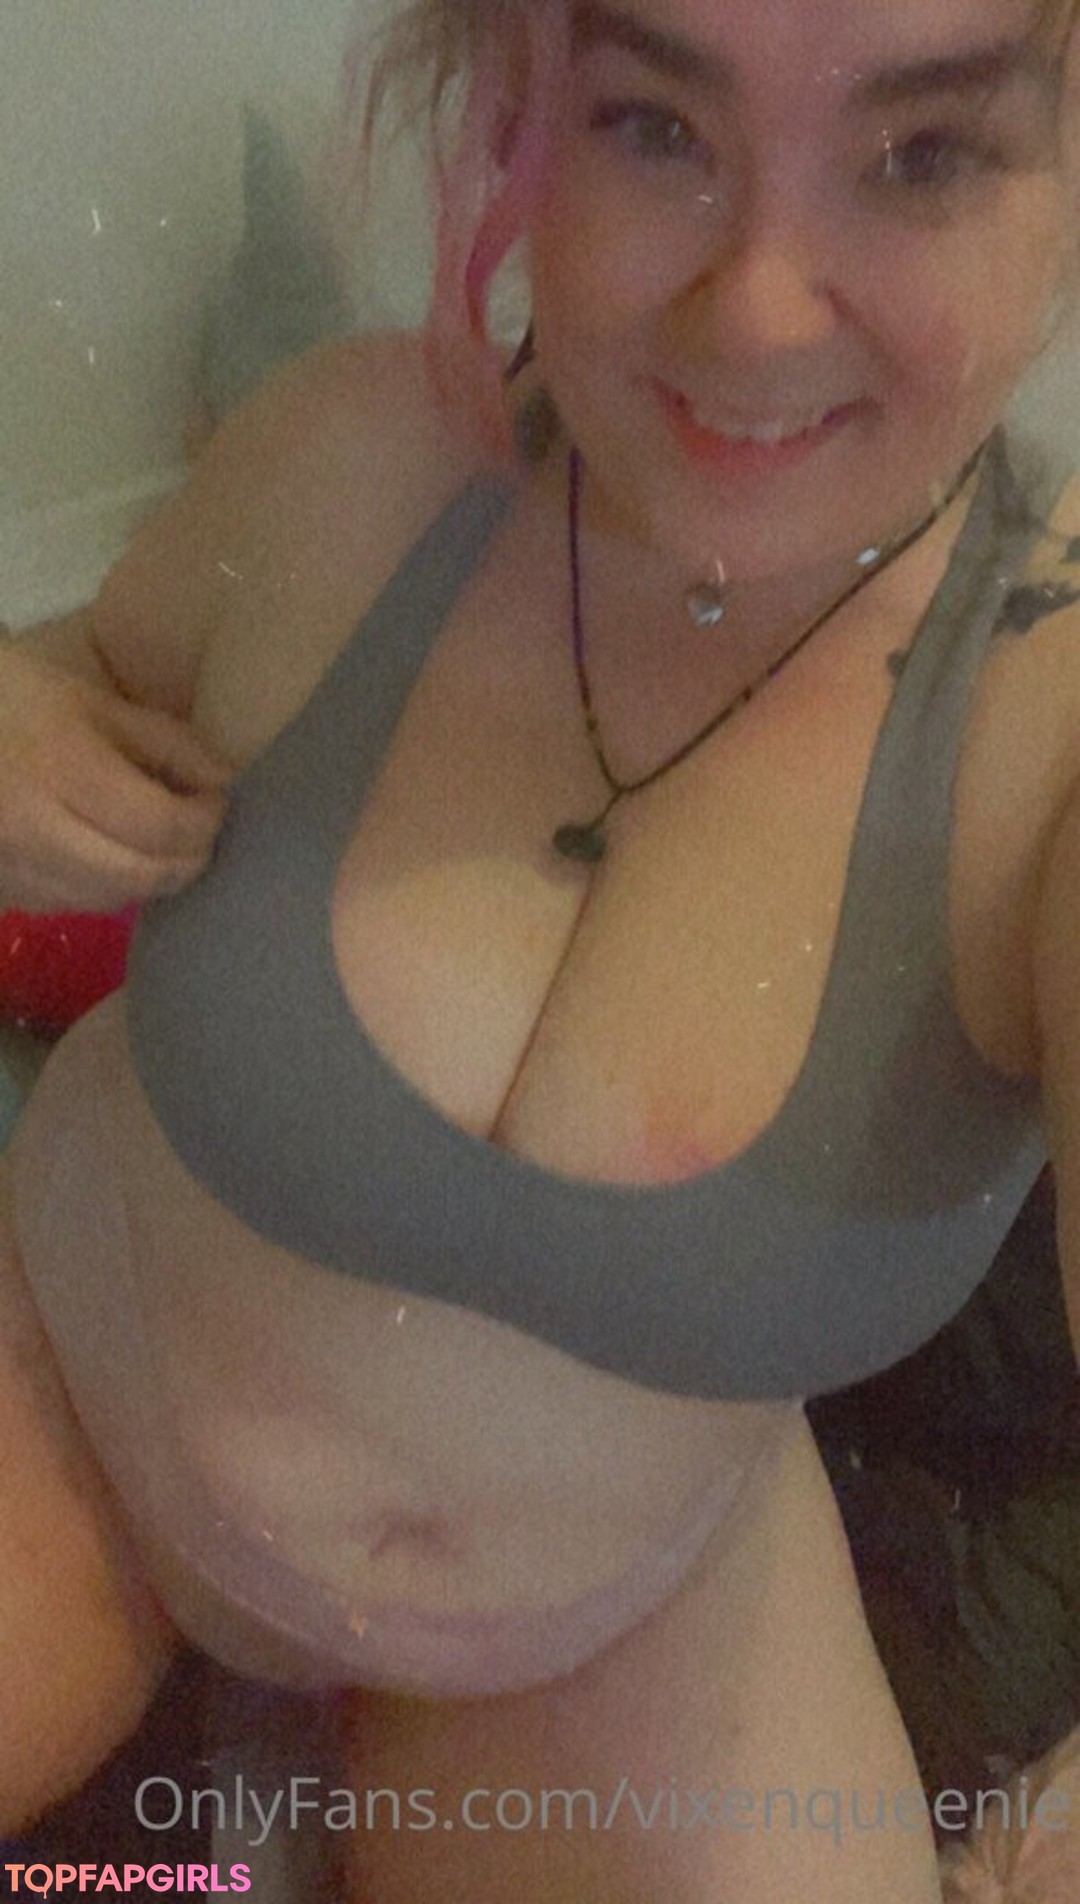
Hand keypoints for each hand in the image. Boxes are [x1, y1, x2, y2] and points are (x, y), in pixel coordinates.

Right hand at [0, 646, 231, 912]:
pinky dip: (104, 888)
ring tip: (162, 846)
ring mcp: (10, 867)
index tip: (218, 804)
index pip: (160, 825)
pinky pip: (70, 905)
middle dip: (186, 860)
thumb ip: (167, 744)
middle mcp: (33, 829)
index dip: (204, 822)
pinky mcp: (0, 891)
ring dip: (148, 879)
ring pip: (108, 899)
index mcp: (61, 769)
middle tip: (202, 836)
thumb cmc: (13, 699)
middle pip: (139, 874)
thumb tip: (228, 783)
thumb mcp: (93, 703)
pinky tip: (111, 856)